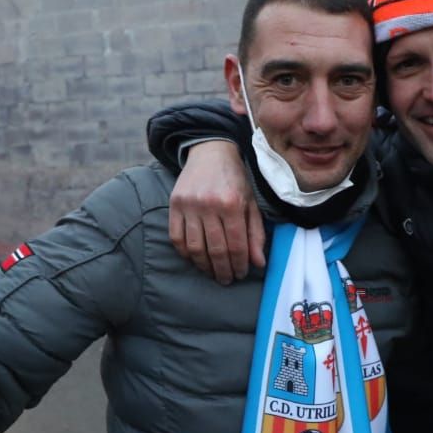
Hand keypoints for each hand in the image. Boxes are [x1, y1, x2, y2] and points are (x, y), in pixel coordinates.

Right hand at [169, 140, 264, 284]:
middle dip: (222, 270)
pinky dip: (185, 253)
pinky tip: (195, 259)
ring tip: (211, 272)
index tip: (240, 275)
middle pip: (215, 249)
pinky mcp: (174, 204)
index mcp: (232, 204)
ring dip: (204, 265)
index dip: (239, 265)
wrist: (210, 152)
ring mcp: (189, 205)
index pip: (236, 245)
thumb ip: (255, 234)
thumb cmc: (235, 180)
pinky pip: (176, 237)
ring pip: (194, 247)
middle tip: (226, 279)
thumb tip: (258, 263)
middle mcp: (209, 205)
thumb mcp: (251, 203)